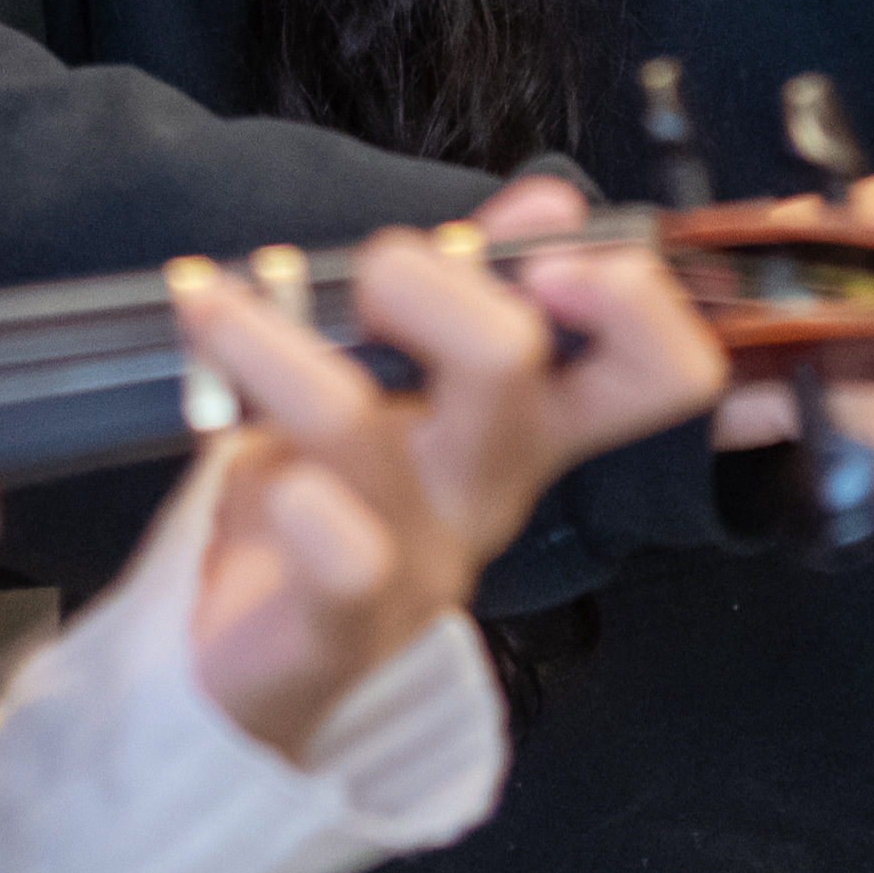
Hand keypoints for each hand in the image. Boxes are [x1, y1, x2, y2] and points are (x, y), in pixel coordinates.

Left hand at [175, 173, 727, 760]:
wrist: (257, 670)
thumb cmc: (336, 503)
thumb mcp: (413, 388)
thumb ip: (481, 285)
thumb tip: (554, 202)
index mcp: (528, 428)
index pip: (661, 374)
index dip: (638, 304)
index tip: (554, 255)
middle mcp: (488, 490)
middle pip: (510, 365)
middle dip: (426, 278)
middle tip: (366, 275)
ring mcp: (418, 564)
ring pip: (361, 424)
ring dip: (274, 343)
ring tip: (212, 307)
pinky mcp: (335, 628)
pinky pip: (342, 562)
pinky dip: (297, 495)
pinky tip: (242, 452)